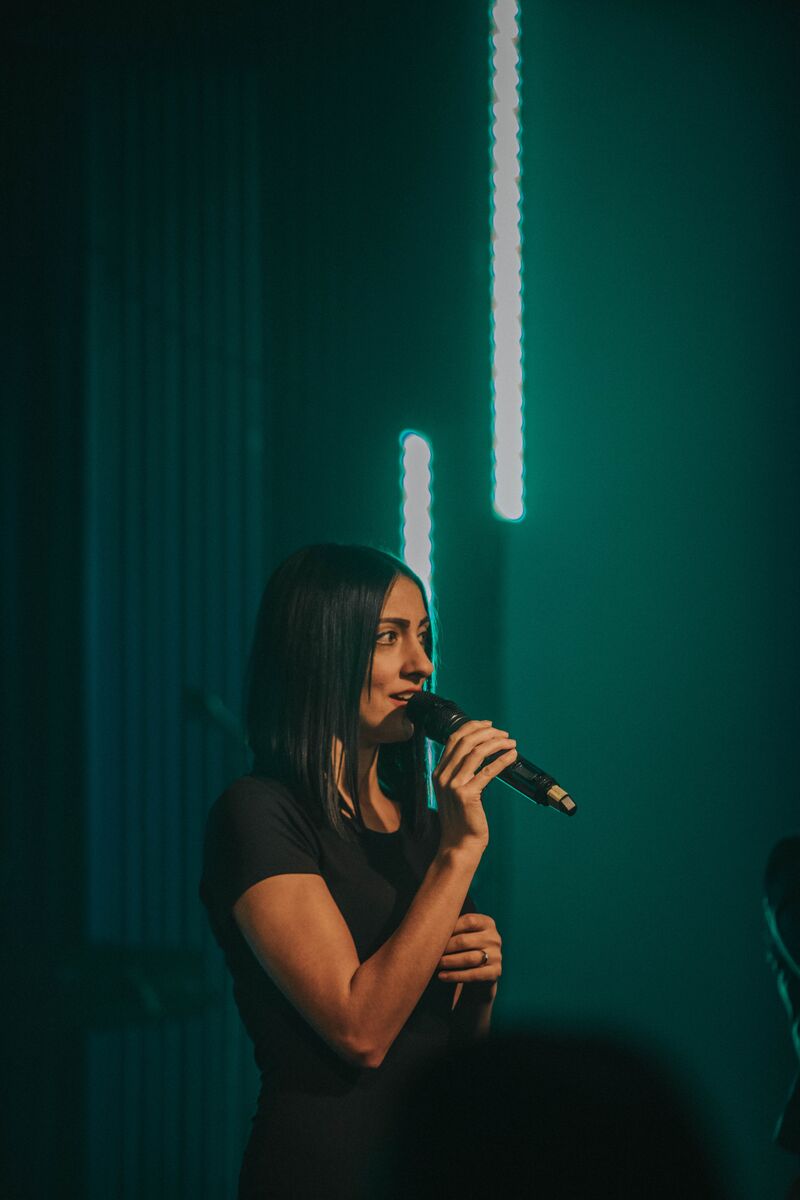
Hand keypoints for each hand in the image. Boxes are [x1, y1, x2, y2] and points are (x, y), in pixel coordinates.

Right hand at [433, 720, 517, 855]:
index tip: (489, 725)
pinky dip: (501, 760)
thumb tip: (480, 751)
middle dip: (487, 732)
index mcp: (439, 772)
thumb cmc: (462, 818)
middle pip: (465, 741)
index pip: (454, 739)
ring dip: (496, 743)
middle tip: (504, 733)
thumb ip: (461, 772)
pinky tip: (512, 756)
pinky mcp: (466, 795)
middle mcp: (443, 775)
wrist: (459, 843)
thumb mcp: (454, 791)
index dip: (472, 727)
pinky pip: (487, 771)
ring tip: (511, 742)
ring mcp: (453, 785)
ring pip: (476, 752)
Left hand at [437, 912, 501, 988]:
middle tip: (430, 952)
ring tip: (435, 964)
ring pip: (469, 958)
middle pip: (465, 941)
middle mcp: (494, 938)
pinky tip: (441, 976)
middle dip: (445, 947)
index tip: (433, 933)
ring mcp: (497, 956)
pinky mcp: (495, 973)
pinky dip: (454, 976)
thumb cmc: (466, 948)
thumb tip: (429, 923)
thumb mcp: (465, 934)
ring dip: (448, 962)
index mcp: (488, 923)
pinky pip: (473, 975)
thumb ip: (454, 926)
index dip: (450, 927)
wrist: (481, 974)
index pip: (468, 921)